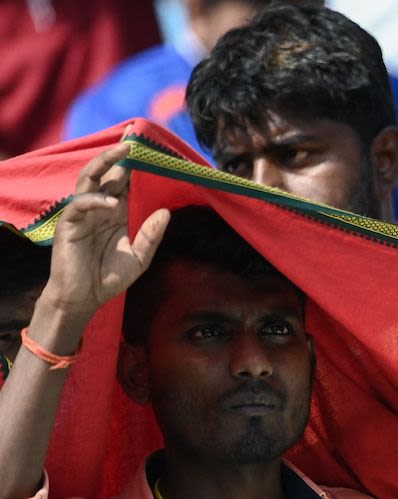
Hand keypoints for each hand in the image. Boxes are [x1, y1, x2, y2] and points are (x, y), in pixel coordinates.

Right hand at [39, 140, 169, 324]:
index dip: (132, 163)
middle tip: (132, 137)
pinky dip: (96, 201)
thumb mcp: (139, 258)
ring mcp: (82, 213)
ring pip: (89, 179)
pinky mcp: (69, 224)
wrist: (84, 298)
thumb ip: (151, 235)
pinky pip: (80, 204)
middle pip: (105, 172)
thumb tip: (166, 213)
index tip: (143, 144)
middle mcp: (99, 208)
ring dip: (105, 163)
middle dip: (117, 153)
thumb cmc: (108, 277)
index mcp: (116, 212)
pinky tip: (112, 204)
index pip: (123, 181)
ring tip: (123, 151)